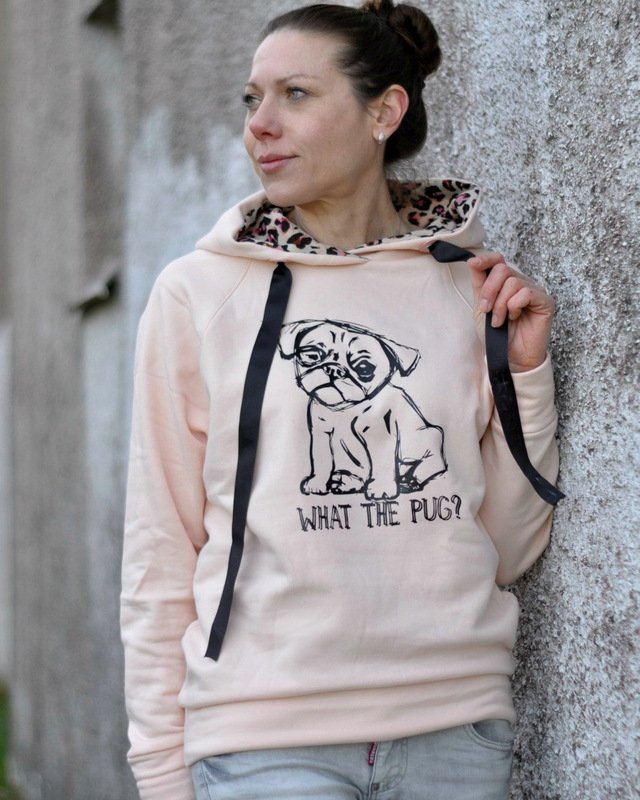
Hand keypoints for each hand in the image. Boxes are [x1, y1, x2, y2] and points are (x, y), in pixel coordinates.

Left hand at [467, 252, 555, 372]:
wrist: (509, 357)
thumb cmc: (497, 335)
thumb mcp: (481, 308)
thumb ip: (479, 285)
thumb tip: (473, 261)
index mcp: (505, 283)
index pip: (498, 260)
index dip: (486, 259)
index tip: (473, 264)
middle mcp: (521, 283)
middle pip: (502, 269)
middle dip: (489, 290)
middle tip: (486, 310)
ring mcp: (534, 291)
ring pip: (513, 282)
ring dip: (500, 304)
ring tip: (499, 321)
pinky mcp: (546, 301)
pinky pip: (526, 292)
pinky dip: (515, 306)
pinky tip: (515, 317)